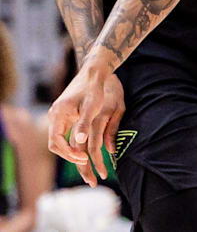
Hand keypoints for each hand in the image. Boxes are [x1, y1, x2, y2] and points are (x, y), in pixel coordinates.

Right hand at [47, 64, 124, 185]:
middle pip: (55, 145)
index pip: (55, 142)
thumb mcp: (91, 107)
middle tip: (87, 170)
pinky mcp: (66, 118)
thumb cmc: (94, 89)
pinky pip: (66, 136)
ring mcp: (59, 118)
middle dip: (70, 158)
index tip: (84, 160)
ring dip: (72, 154)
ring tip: (87, 167)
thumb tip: (79, 143)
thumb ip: (84, 125)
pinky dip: (74, 146)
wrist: (94, 73)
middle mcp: (55, 117)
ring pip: (60, 142)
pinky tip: (86, 154)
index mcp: (58, 115)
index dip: (68, 153)